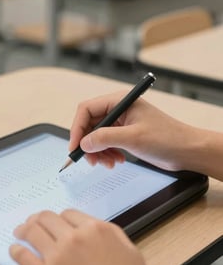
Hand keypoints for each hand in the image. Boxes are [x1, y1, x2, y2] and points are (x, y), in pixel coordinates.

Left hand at [10, 209, 149, 264]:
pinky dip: (16, 251)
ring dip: (24, 229)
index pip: (68, 214)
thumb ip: (107, 232)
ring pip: (33, 232)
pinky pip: (24, 256)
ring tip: (20, 231)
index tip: (55, 222)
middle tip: (32, 222)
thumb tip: (89, 226)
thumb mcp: (128, 250)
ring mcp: (57, 256)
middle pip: (47, 218)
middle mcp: (73, 238)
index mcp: (94, 229)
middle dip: (38, 219)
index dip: (60, 217)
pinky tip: (15, 250)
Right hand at [69, 91, 204, 172]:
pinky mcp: (124, 134)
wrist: (188, 151)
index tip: (75, 146)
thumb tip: (83, 143)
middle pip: (90, 124)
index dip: (77, 128)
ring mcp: (121, 122)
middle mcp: (118, 109)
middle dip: (89, 143)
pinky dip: (106, 154)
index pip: (87, 109)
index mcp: (119, 101)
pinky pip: (106, 143)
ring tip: (108, 163)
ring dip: (98, 151)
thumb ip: (105, 138)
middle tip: (91, 160)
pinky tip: (116, 161)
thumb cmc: (168, 138)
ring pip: (96, 136)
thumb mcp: (133, 137)